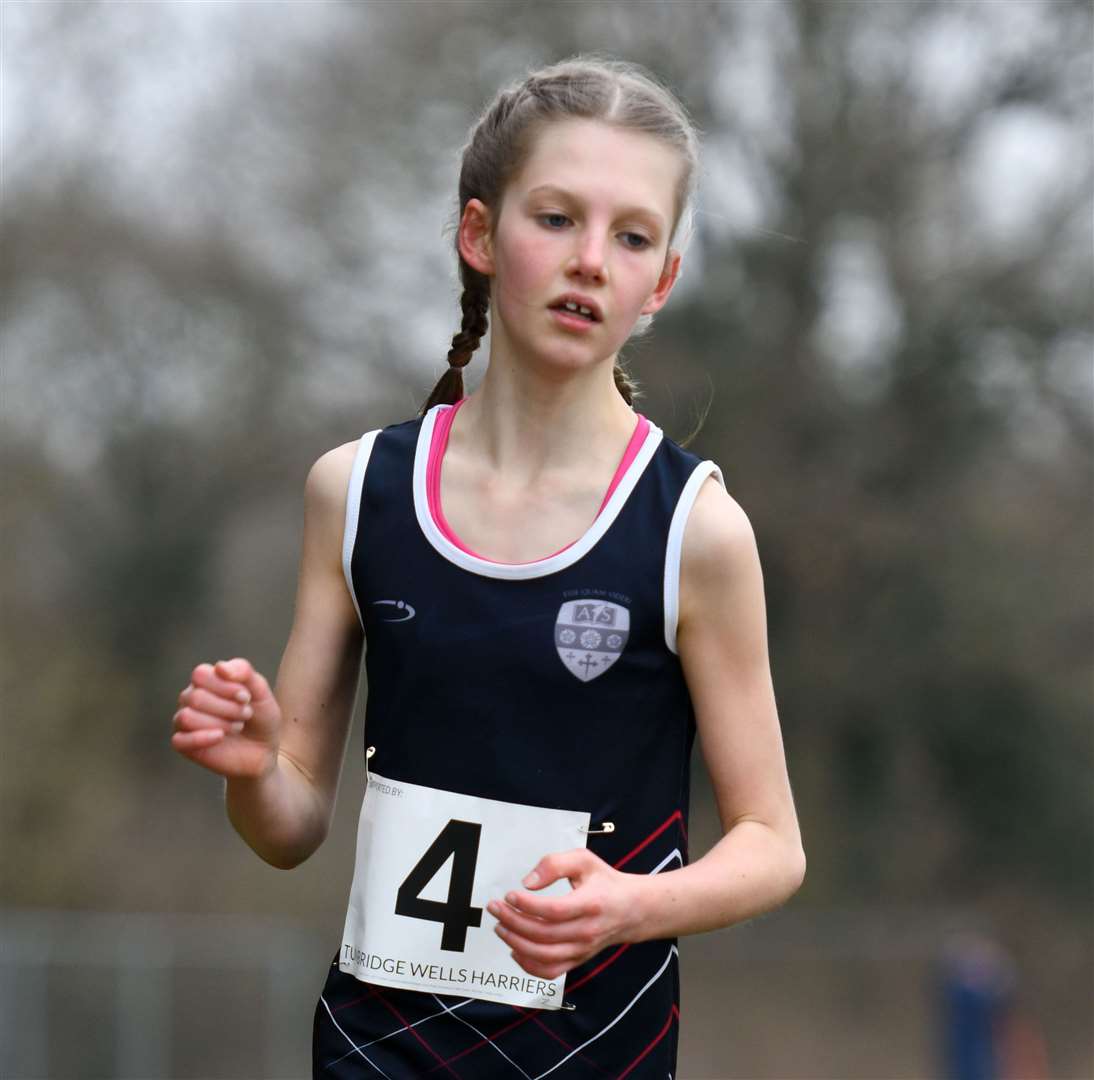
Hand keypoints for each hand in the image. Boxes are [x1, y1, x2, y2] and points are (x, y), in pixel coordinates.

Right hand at [171, 658, 280, 779]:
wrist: (264, 750)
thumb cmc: (260, 717)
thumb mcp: (261, 692)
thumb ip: (243, 672)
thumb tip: (219, 667)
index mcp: (206, 680)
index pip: (200, 674)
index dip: (225, 686)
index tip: (247, 697)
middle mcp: (190, 698)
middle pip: (195, 697)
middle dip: (228, 708)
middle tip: (246, 715)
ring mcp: (184, 721)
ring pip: (187, 717)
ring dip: (218, 723)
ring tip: (237, 727)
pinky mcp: (184, 745)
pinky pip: (179, 740)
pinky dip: (201, 738)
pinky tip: (220, 737)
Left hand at [487, 849, 644, 979]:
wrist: (631, 909)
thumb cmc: (605, 882)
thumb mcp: (584, 860)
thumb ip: (555, 864)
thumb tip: (528, 882)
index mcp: (591, 903)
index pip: (554, 910)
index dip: (527, 904)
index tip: (510, 895)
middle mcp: (587, 931)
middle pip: (543, 934)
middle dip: (513, 921)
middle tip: (495, 908)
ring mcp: (582, 949)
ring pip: (543, 956)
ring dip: (516, 943)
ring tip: (500, 927)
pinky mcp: (578, 960)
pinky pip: (550, 971)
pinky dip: (528, 965)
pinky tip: (515, 948)